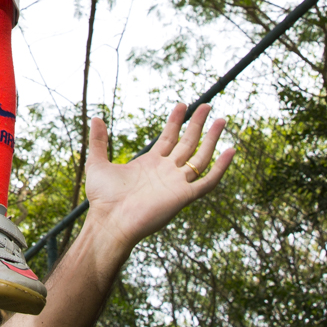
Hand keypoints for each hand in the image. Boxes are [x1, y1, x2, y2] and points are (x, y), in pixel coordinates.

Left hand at [83, 104, 231, 245]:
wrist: (109, 221)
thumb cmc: (103, 198)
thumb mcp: (97, 163)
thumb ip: (98, 141)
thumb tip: (96, 118)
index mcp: (150, 163)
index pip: (169, 137)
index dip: (176, 121)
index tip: (183, 104)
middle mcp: (166, 171)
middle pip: (188, 143)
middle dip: (198, 124)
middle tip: (208, 105)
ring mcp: (176, 183)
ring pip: (200, 157)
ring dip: (211, 139)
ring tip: (221, 120)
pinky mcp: (183, 196)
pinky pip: (208, 181)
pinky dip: (221, 168)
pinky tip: (230, 151)